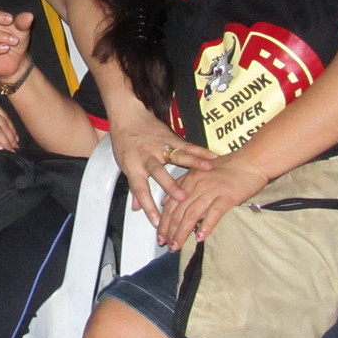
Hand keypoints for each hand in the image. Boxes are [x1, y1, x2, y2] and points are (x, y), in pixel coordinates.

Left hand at [108, 110, 217, 226]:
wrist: (128, 115)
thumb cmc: (125, 142)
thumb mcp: (125, 165)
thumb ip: (134, 186)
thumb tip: (136, 208)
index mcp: (133, 166)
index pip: (139, 189)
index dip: (147, 206)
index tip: (157, 222)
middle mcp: (147, 157)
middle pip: (158, 172)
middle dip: (170, 185)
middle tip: (182, 198)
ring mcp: (159, 146)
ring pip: (176, 156)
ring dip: (192, 164)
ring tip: (206, 172)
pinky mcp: (170, 137)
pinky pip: (187, 145)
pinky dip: (200, 151)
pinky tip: (213, 157)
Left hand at [157, 159, 267, 250]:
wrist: (251, 160)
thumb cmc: (228, 166)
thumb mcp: (199, 171)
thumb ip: (181, 184)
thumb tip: (165, 200)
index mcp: (188, 181)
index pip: (170, 204)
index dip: (163, 222)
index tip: (160, 236)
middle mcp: (196, 186)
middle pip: (177, 212)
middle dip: (169, 231)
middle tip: (166, 246)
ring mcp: (211, 191)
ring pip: (191, 215)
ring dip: (182, 233)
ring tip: (176, 246)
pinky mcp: (227, 197)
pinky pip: (213, 213)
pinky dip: (206, 226)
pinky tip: (200, 238)